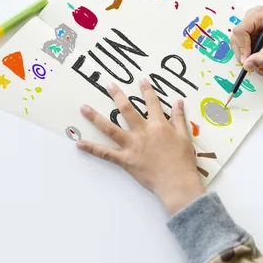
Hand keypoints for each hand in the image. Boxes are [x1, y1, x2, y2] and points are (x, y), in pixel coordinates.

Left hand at [75, 79, 205, 214]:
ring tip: (83, 108)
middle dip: (117, 96)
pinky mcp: (125, 160)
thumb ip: (179, 118)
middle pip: (127, 110)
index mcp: (159, 125)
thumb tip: (178, 102)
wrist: (176, 182)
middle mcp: (142, 132)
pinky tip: (79, 143)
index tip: (141, 80)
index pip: (152, 103)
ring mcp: (131, 146)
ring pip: (110, 128)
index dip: (147, 90)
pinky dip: (92, 148)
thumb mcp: (184, 136)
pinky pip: (105, 153)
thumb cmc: (183, 161)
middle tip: (108, 85)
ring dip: (95, 117)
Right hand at [231, 6, 262, 70]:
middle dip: (242, 52)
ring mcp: (251, 24)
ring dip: (245, 53)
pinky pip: (244, 44)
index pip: (239, 31)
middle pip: (236, 37)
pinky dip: (249, 52)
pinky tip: (258, 54)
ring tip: (257, 58)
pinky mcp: (252, 32)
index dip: (242, 47)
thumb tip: (247, 65)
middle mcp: (251, 17)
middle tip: (252, 63)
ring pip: (238, 42)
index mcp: (257, 14)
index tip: (248, 60)